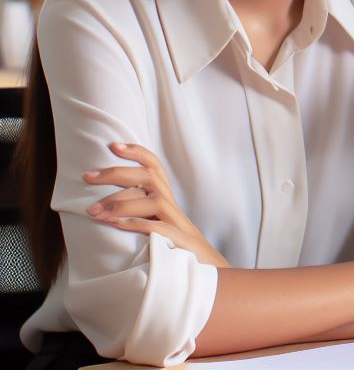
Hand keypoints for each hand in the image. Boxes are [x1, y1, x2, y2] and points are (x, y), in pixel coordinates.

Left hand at [84, 142, 230, 267]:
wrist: (204, 268)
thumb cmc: (173, 245)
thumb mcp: (157, 222)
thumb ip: (140, 209)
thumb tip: (108, 202)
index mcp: (165, 196)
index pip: (154, 165)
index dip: (136, 152)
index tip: (113, 145)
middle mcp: (171, 203)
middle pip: (148, 178)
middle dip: (116, 174)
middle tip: (88, 176)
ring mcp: (175, 221)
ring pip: (150, 201)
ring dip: (119, 203)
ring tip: (93, 211)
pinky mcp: (176, 240)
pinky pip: (155, 227)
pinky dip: (134, 223)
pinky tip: (115, 224)